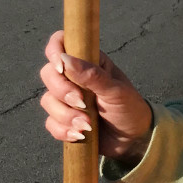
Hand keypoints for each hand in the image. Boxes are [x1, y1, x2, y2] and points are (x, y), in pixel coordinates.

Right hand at [39, 30, 154, 164]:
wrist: (134, 139)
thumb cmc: (130, 108)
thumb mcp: (116, 91)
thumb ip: (92, 75)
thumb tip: (65, 59)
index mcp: (89, 62)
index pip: (61, 44)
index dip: (54, 51)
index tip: (61, 67)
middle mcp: (74, 77)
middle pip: (48, 74)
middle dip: (62, 91)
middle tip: (82, 102)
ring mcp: (67, 99)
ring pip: (47, 101)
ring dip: (66, 115)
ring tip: (88, 124)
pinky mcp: (63, 120)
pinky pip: (50, 123)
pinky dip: (64, 130)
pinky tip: (81, 135)